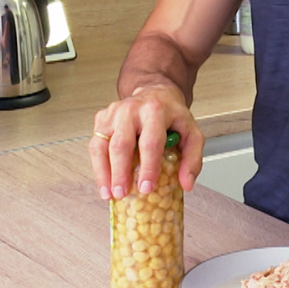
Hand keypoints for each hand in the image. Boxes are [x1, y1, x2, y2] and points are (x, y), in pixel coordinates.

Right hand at [88, 83, 203, 199]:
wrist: (156, 93)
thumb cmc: (172, 116)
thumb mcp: (192, 133)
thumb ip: (193, 159)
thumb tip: (186, 184)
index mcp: (155, 111)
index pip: (150, 142)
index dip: (148, 167)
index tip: (146, 188)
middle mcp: (131, 109)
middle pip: (121, 144)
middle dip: (120, 172)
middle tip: (122, 193)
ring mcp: (113, 113)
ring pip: (102, 145)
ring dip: (104, 172)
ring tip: (109, 194)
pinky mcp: (101, 119)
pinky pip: (95, 145)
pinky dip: (98, 167)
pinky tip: (104, 183)